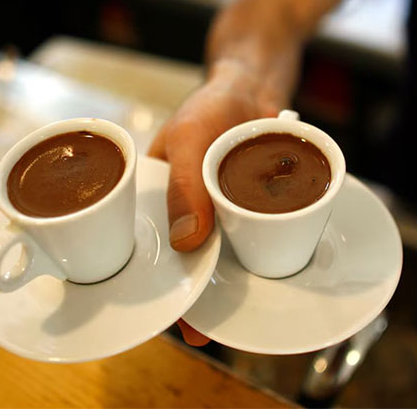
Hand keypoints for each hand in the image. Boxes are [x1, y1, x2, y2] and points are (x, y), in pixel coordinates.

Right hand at [148, 60, 285, 345]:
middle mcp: (188, 208)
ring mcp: (222, 209)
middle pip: (187, 260)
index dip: (155, 283)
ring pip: (223, 254)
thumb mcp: (189, 138)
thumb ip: (185, 184)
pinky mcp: (252, 206)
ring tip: (239, 313)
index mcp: (157, 198)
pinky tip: (268, 274)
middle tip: (208, 331)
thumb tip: (186, 242)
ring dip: (229, 281)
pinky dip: (260, 254)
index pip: (148, 246)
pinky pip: (255, 235)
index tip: (170, 316)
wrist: (254, 86)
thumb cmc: (210, 105)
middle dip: (195, 295)